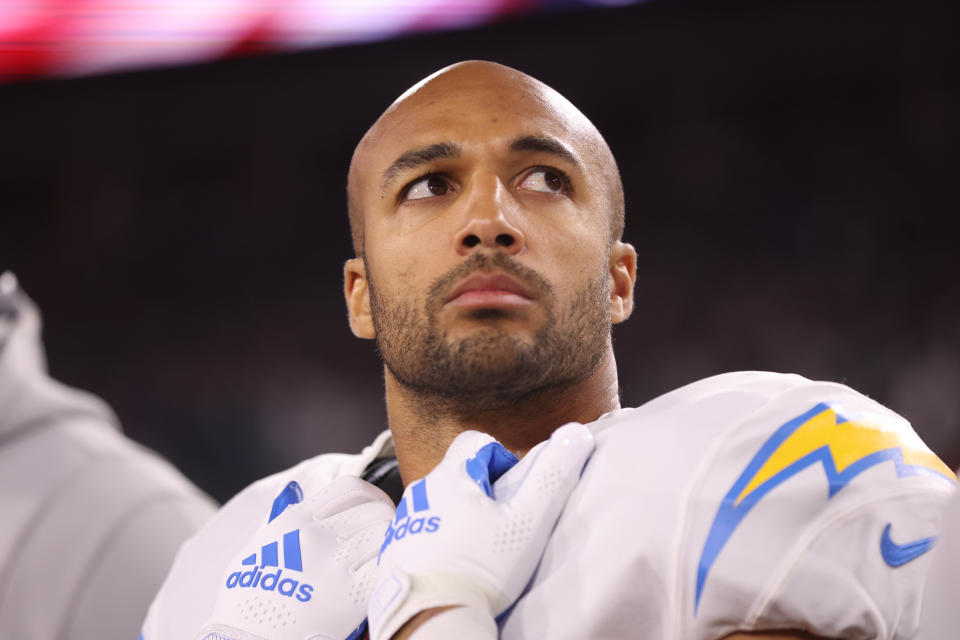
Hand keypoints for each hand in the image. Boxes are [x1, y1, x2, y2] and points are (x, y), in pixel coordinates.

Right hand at [195, 476, 393, 639]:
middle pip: (375, 509)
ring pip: (385, 533)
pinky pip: (386, 565)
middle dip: (383, 520)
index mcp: (295, 520)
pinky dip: (389, 567)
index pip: (350, 487)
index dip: (368, 497)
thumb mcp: (256, 549)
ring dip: (388, 543)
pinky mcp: (352, 593)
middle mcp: (317, 534)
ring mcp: (336, 562)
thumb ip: (279, 520)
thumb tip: (293, 492)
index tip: (371, 509)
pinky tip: (383, 576)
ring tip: (385, 555)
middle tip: (384, 535)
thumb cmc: (247, 600)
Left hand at [367, 423, 594, 639]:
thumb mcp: (527, 522)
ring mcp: (403, 521)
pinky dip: (436, 539)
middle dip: (480, 492)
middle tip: (499, 525)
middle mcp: (419, 491)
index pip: (476, 442)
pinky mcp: (392, 549)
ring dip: (457, 516)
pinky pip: (419, 530)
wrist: (431, 617)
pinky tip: (453, 563)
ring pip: (437, 503)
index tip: (511, 493)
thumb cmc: (482, 568)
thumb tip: (575, 434)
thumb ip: (553, 475)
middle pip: (456, 474)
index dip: (500, 460)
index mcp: (449, 476)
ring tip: (477, 548)